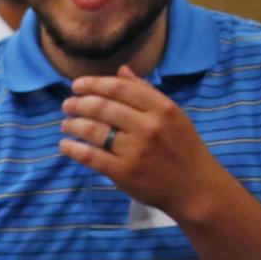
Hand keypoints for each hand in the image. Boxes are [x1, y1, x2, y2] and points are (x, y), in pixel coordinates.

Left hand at [60, 67, 232, 220]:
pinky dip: (73, 149)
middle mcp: (149, 126)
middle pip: (102, 107)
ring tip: (65, 124)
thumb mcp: (174, 115)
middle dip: (78, 103)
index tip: (77, 85)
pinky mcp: (124, 173)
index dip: (93, 84)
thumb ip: (147, 93)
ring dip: (72, 124)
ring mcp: (135, 150)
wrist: (196, 188)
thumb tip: (121, 71)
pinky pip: (90, 156)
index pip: (119, 88)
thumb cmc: (184, 149)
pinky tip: (65, 145)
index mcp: (162, 108)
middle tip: (67, 105)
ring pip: (93, 130)